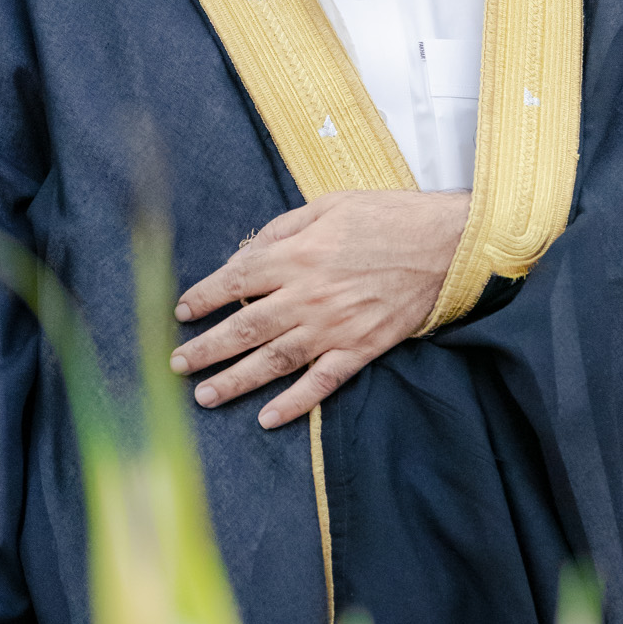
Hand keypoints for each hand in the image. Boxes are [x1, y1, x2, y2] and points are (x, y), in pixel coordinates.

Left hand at [170, 189, 469, 429]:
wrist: (446, 244)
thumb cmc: (387, 217)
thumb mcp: (329, 205)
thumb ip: (282, 229)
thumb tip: (245, 256)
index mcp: (297, 255)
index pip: (235, 281)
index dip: (203, 297)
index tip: (182, 311)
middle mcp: (308, 295)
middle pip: (244, 327)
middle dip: (205, 347)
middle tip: (177, 363)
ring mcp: (334, 327)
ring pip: (273, 361)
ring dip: (235, 381)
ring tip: (205, 396)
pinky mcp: (361, 349)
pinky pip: (321, 383)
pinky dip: (294, 404)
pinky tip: (268, 418)